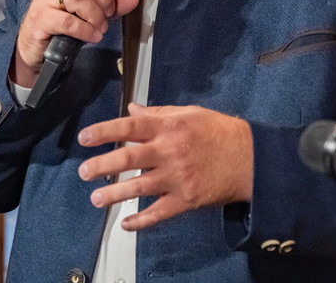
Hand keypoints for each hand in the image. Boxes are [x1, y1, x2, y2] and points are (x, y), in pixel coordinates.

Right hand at [12, 0, 138, 86]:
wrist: (35, 46)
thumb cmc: (62, 24)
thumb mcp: (91, 11)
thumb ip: (112, 4)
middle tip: (108, 12)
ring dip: (95, 14)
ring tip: (100, 26)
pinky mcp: (39, 19)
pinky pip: (67, 21)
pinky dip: (85, 30)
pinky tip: (92, 35)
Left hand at [77, 103, 253, 230]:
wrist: (251, 158)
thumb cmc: (220, 132)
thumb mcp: (191, 114)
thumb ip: (159, 114)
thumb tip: (132, 110)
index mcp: (170, 127)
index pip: (131, 127)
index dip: (105, 131)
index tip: (85, 138)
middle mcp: (170, 152)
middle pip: (129, 160)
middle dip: (102, 166)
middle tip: (84, 171)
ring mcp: (177, 178)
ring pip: (139, 189)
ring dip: (114, 195)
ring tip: (96, 198)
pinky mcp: (186, 199)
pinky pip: (159, 213)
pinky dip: (141, 221)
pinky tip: (126, 224)